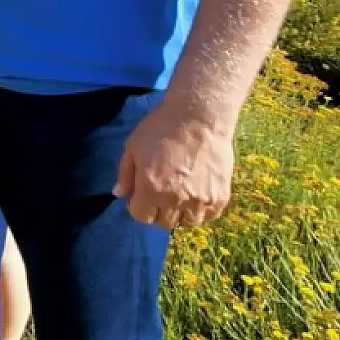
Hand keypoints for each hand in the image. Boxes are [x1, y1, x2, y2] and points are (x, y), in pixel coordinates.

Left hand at [113, 101, 235, 229]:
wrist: (199, 116)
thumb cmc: (161, 128)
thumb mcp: (132, 147)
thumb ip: (125, 174)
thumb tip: (119, 195)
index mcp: (151, 189)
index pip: (141, 217)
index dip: (137, 207)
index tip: (139, 196)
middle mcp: (175, 199)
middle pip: (164, 222)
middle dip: (156, 210)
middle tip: (159, 193)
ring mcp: (200, 200)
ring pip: (187, 222)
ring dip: (179, 213)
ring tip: (178, 194)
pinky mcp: (220, 196)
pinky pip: (208, 216)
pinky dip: (200, 210)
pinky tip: (195, 194)